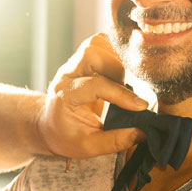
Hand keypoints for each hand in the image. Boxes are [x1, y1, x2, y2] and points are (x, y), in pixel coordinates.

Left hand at [38, 34, 148, 158]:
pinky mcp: (81, 60)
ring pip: (96, 44)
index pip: (97, 85)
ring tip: (122, 81)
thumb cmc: (66, 137)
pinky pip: (99, 43)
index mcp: (66, 95)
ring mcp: (73, 64)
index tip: (141, 107)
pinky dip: (113, 52)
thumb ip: (115, 141)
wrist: (49, 126)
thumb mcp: (88, 147)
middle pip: (93, 53)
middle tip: (126, 91)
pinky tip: (119, 71)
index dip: (122, 95)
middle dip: (117, 70)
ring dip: (115, 59)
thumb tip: (143, 132)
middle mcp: (67, 74)